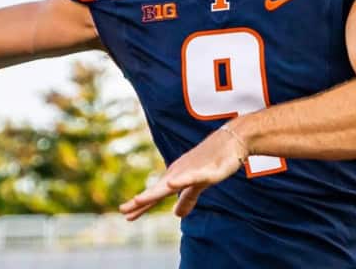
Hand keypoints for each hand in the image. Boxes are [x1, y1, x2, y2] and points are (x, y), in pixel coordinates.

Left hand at [119, 125, 247, 220]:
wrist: (232, 140)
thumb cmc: (214, 161)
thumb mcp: (199, 184)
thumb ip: (187, 198)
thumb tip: (176, 214)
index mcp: (176, 178)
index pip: (156, 195)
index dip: (142, 206)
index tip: (126, 215)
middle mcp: (179, 173)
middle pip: (158, 191)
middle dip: (141, 202)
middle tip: (123, 211)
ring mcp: (191, 171)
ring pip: (170, 184)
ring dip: (154, 192)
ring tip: (139, 200)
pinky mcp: (206, 170)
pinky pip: (192, 177)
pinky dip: (181, 180)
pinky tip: (171, 184)